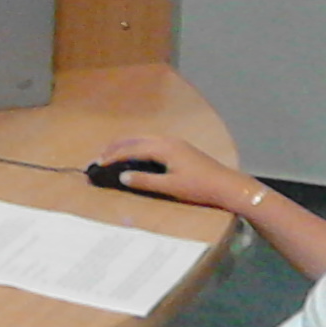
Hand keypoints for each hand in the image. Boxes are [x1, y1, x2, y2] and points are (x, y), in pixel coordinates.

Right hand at [93, 135, 261, 214]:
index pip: (130, 149)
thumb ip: (145, 181)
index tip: (96, 165)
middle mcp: (167, 140)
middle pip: (134, 139)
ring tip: (111, 155)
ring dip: (125, 146)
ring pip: (143, 139)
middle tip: (98, 158)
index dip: (112, 157)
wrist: (228, 186)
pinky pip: (151, 143)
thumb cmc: (200, 187)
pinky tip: (134, 156)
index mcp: (163, 147)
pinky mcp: (179, 149)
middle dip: (115, 147)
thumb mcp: (170, 187)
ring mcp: (174, 143)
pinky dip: (136, 147)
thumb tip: (122, 177)